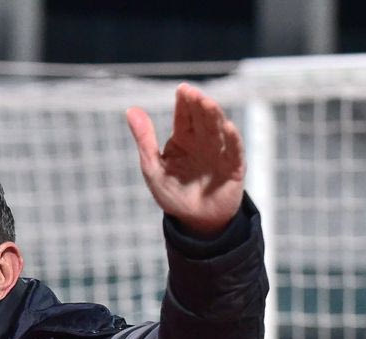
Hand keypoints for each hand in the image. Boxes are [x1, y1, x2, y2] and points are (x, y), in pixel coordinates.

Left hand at [126, 82, 244, 235]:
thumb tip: (131, 110)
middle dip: (199, 105)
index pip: (184, 115)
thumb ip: (144, 140)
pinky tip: (228, 128)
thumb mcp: (153, 167)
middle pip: (202, 118)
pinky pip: (234, 151)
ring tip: (207, 103)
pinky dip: (232, 139)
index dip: (184, 102)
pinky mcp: (234, 166)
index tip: (182, 90)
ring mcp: (220, 152)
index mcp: (183, 139)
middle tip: (193, 93)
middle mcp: (203, 141)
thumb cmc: (172, 194)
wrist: (194, 221)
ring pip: (218, 129)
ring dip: (214, 116)